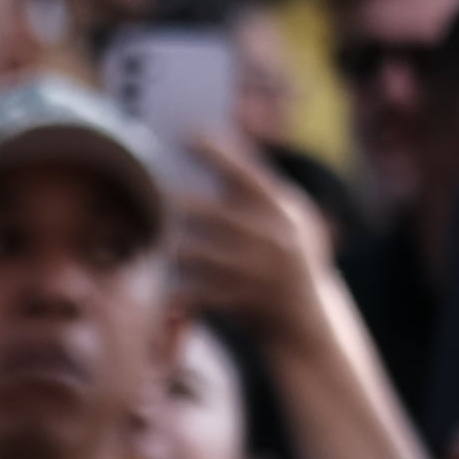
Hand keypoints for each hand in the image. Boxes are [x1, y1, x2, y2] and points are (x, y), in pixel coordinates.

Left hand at [168, 134, 342, 336]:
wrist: (309, 324)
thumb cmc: (286, 263)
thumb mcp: (290, 224)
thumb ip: (261, 193)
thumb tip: (221, 149)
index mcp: (288, 212)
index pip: (251, 177)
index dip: (220, 154)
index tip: (189, 135)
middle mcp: (279, 239)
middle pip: (222, 216)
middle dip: (187, 202)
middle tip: (155, 189)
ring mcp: (264, 272)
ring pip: (207, 256)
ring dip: (177, 247)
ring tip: (149, 237)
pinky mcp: (248, 302)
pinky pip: (204, 293)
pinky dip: (180, 291)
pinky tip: (159, 287)